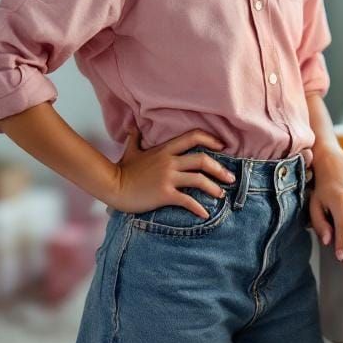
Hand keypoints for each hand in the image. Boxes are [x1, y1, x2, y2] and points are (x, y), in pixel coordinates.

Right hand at [112, 128, 235, 218]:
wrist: (113, 186)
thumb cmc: (122, 169)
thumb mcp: (131, 150)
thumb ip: (135, 138)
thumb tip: (133, 128)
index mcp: (165, 149)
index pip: (193, 137)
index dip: (210, 139)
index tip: (222, 147)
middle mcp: (169, 161)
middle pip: (202, 160)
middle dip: (220, 169)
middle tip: (230, 177)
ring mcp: (168, 177)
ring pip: (199, 180)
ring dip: (214, 188)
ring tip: (221, 195)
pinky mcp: (164, 194)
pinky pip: (187, 200)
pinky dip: (198, 208)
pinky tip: (205, 215)